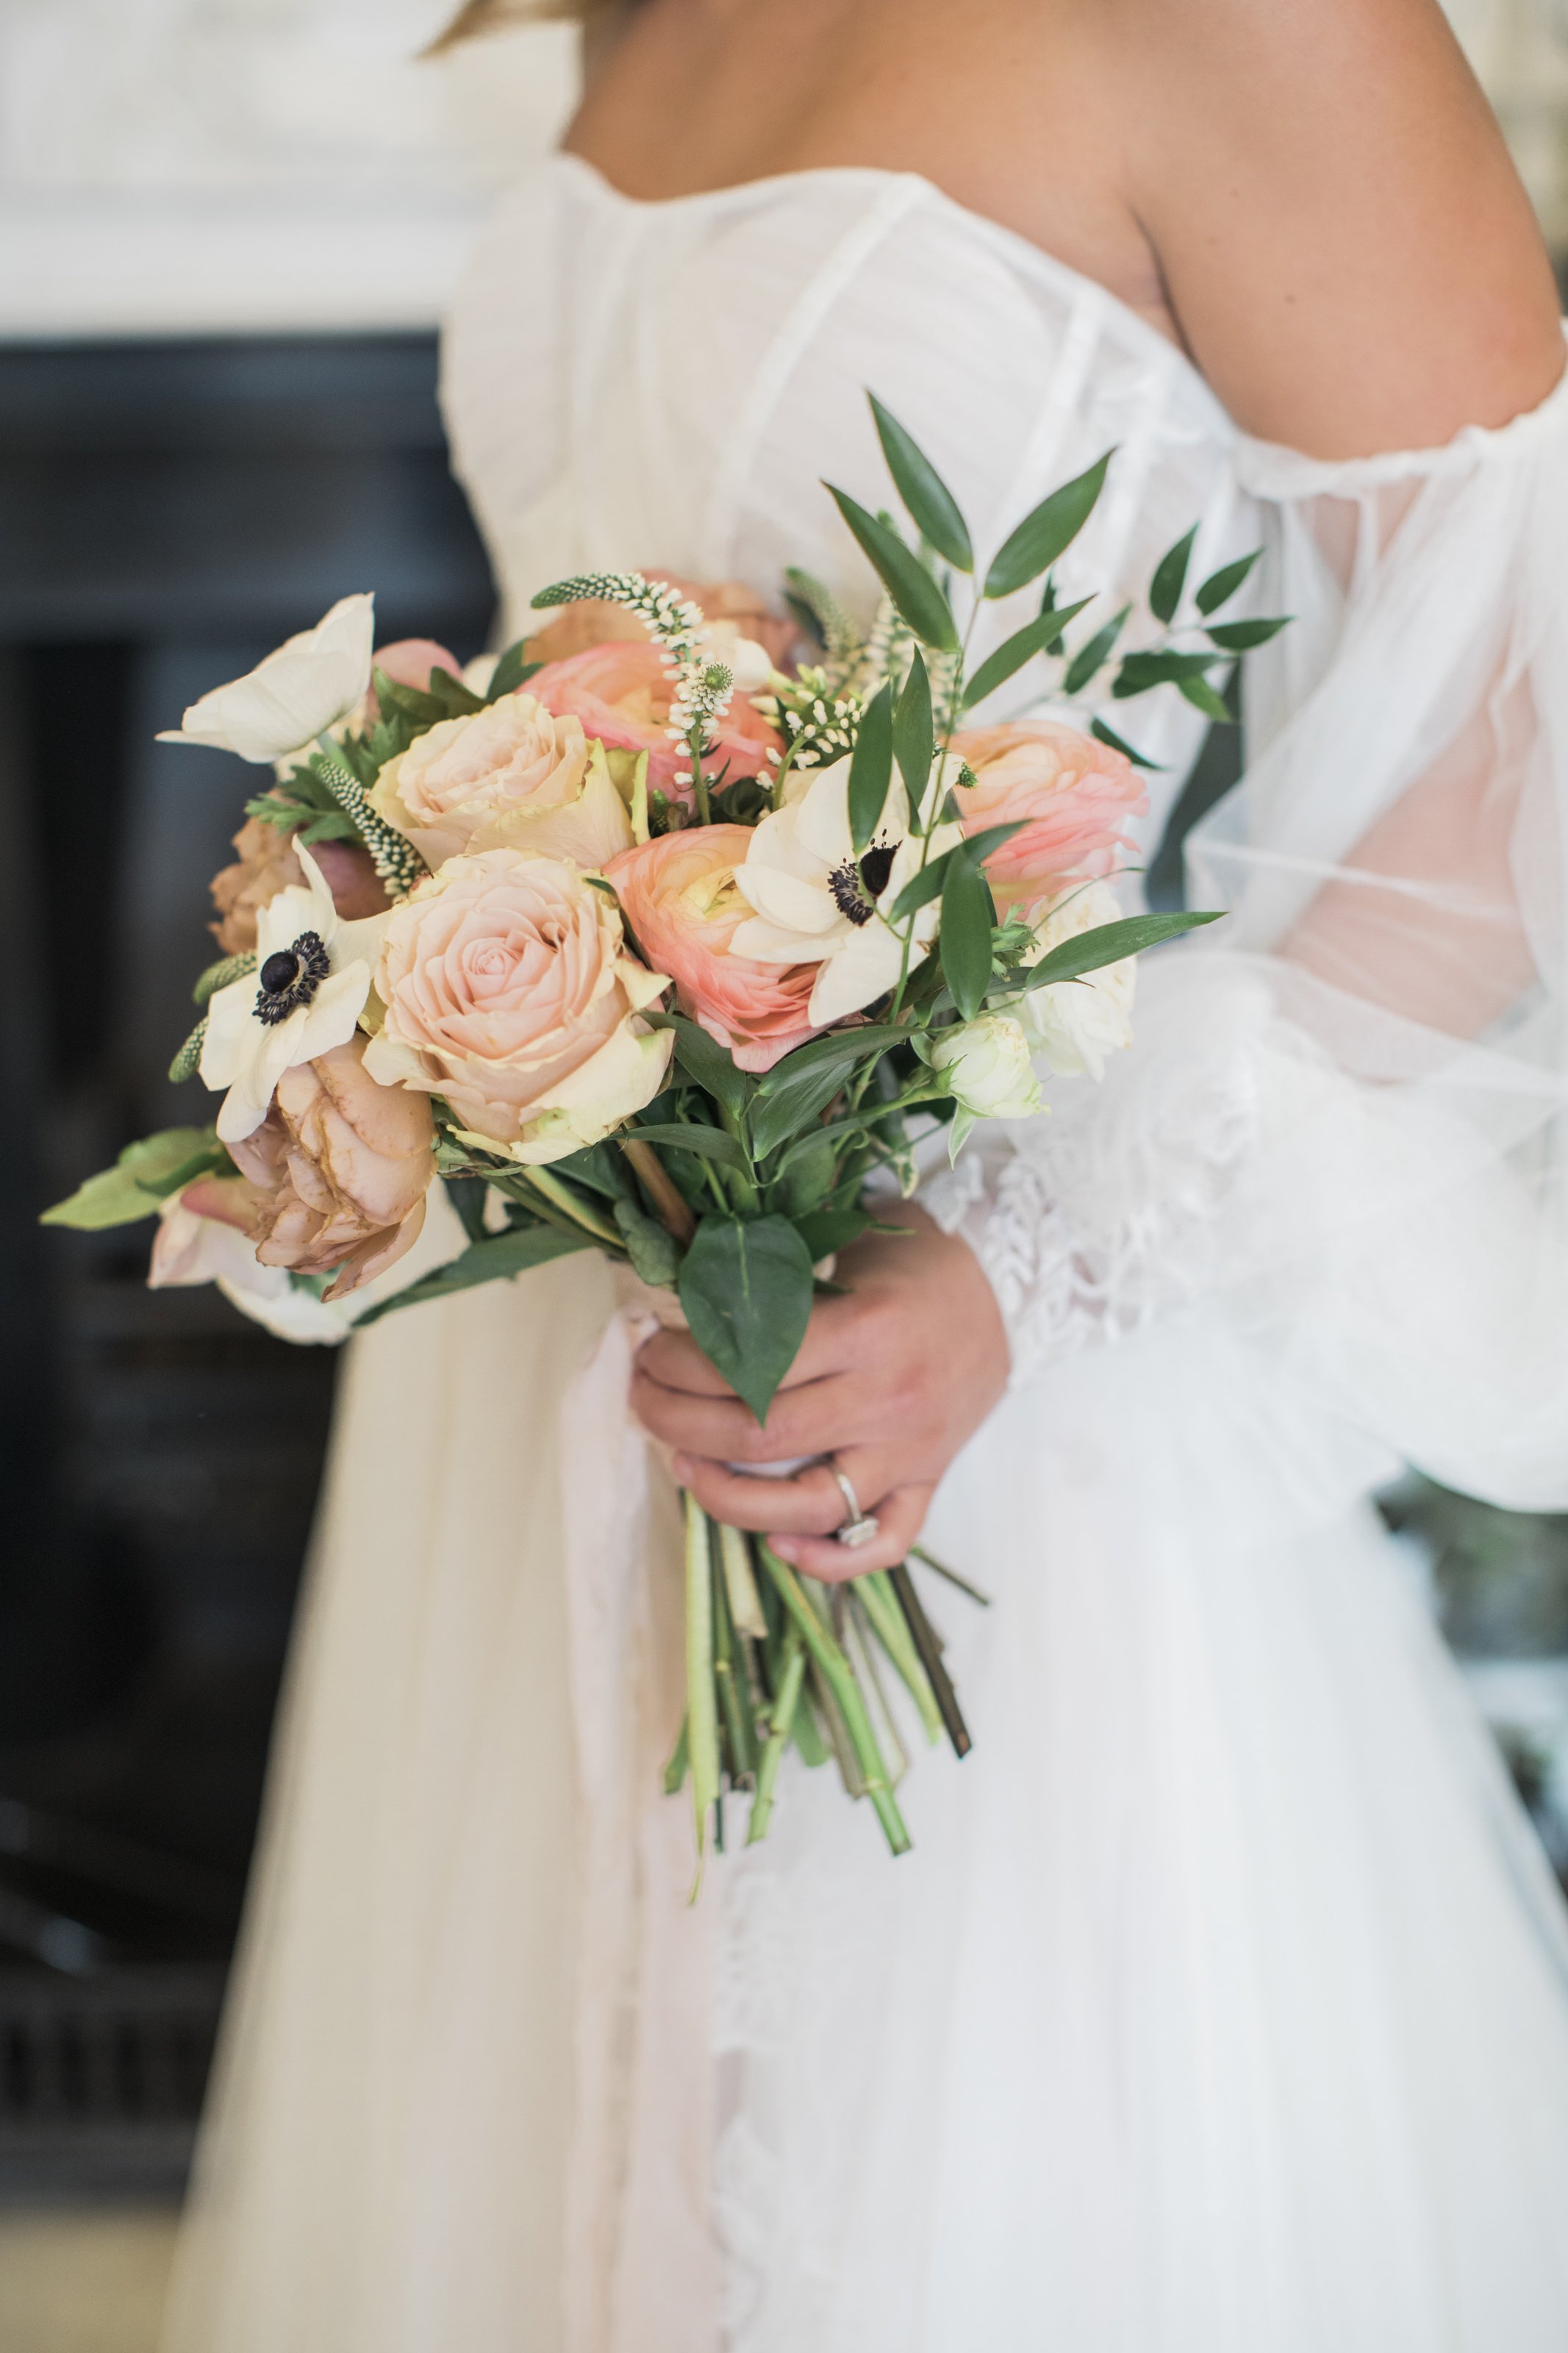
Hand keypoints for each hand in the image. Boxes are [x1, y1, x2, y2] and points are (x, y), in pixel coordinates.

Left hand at [630, 1205, 1008, 1580]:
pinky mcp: (928, 1483)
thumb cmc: (912, 1269)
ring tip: (683, 1464)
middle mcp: (887, 1398)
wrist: (1009, 1297)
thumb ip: (777, 1276)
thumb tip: (682, 1298)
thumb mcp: (847, 1246)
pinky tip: (777, 1545)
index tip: (648, 1352)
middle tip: (643, 1401)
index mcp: (866, 1330)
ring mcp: (910, 1450)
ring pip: (807, 1506)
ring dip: (728, 1497)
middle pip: (758, 1434)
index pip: (749, 1361)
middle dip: (677, 1420)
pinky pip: (881, 1543)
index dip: (680, 1363)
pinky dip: (827, 1559)